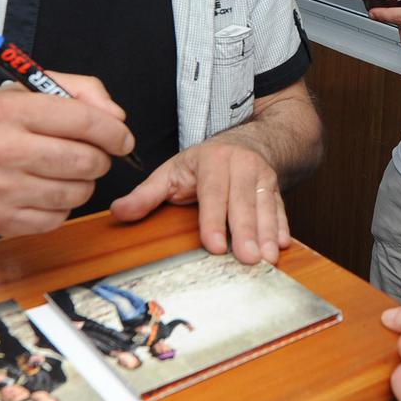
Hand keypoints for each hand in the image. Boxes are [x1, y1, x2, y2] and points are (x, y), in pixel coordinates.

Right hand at [0, 72, 134, 235]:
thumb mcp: (29, 91)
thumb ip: (81, 91)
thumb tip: (117, 119)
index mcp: (9, 110)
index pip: (82, 120)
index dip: (113, 132)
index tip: (122, 138)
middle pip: (84, 161)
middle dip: (100, 159)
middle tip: (93, 155)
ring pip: (76, 192)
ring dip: (83, 183)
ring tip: (65, 171)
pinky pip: (58, 217)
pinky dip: (61, 205)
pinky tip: (44, 190)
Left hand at [109, 138, 289, 264]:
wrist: (248, 141)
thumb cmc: (205, 162)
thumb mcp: (172, 172)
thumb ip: (146, 194)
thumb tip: (118, 212)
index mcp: (212, 160)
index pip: (212, 192)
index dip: (213, 220)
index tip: (213, 246)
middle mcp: (241, 165)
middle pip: (242, 202)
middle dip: (246, 232)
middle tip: (247, 259)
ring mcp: (262, 176)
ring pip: (265, 206)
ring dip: (267, 233)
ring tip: (267, 258)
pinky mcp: (276, 188)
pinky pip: (280, 208)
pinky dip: (282, 226)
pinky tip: (282, 245)